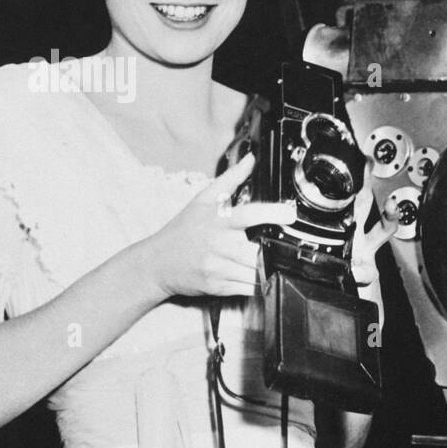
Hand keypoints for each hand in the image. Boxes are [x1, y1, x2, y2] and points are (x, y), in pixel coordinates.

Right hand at [143, 153, 296, 299]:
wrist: (157, 263)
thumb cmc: (183, 230)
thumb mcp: (203, 200)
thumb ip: (231, 179)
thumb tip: (251, 158)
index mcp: (217, 220)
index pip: (249, 215)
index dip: (272, 214)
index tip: (290, 214)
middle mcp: (218, 244)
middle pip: (257, 251)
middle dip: (272, 252)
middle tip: (283, 248)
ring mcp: (217, 268)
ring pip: (256, 273)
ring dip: (269, 270)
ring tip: (273, 262)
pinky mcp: (217, 287)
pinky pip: (248, 289)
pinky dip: (259, 284)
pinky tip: (259, 276)